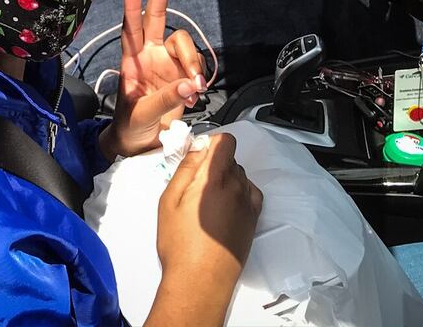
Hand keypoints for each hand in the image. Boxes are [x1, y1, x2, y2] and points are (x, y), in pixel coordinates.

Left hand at [100, 0, 209, 159]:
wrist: (141, 144)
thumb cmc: (131, 126)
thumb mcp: (142, 115)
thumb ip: (164, 98)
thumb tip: (189, 84)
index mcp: (132, 60)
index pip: (131, 28)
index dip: (131, 8)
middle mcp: (149, 54)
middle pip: (157, 16)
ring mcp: (167, 63)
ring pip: (184, 44)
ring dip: (192, 61)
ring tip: (194, 88)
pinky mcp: (183, 74)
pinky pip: (196, 65)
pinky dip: (199, 77)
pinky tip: (193, 96)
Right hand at [155, 133, 260, 303]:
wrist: (200, 281)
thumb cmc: (179, 243)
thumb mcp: (169, 200)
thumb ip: (186, 168)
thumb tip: (197, 147)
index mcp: (214, 178)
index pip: (226, 142)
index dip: (211, 143)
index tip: (197, 156)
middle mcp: (237, 187)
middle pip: (230, 159)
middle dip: (214, 164)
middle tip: (195, 184)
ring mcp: (248, 204)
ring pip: (240, 176)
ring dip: (226, 180)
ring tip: (207, 203)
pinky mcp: (254, 220)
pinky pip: (250, 193)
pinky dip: (239, 193)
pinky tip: (224, 208)